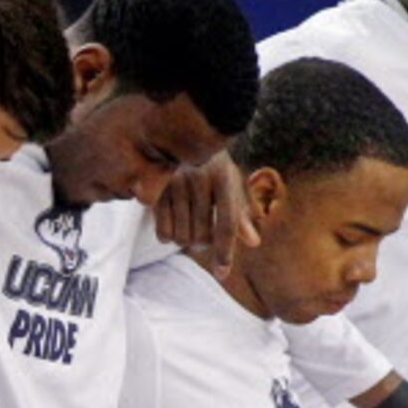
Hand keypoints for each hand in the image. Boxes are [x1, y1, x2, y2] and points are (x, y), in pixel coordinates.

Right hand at [151, 154, 255, 273]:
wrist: (177, 133)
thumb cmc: (211, 165)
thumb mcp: (229, 183)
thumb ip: (241, 212)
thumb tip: (254, 242)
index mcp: (224, 176)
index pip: (227, 223)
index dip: (226, 251)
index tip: (223, 274)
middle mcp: (199, 178)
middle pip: (202, 235)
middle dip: (203, 243)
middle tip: (202, 237)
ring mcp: (174, 183)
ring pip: (182, 236)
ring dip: (186, 240)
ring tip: (188, 229)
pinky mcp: (154, 188)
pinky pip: (162, 231)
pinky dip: (168, 237)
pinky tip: (172, 228)